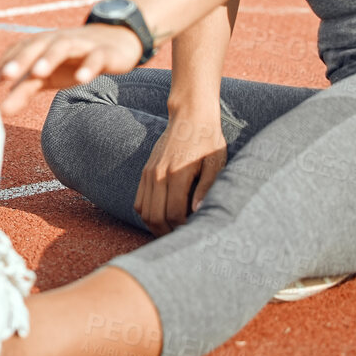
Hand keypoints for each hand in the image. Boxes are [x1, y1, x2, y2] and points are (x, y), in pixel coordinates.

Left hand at [0, 24, 147, 114]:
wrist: (115, 42)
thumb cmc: (72, 61)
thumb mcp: (47, 76)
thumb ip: (24, 89)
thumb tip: (1, 110)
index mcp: (40, 44)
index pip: (18, 51)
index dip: (4, 64)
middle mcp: (57, 41)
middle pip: (36, 45)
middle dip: (21, 59)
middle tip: (7, 75)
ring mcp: (81, 45)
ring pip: (62, 47)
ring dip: (49, 57)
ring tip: (37, 72)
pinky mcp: (104, 52)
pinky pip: (96, 57)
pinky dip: (88, 66)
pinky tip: (81, 79)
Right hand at [134, 114, 225, 235]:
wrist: (190, 116)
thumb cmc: (208, 140)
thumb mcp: (216, 162)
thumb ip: (206, 188)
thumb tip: (197, 212)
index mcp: (177, 173)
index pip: (173, 214)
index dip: (182, 228)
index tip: (194, 231)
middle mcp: (158, 174)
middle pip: (154, 217)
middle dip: (167, 233)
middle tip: (182, 238)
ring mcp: (149, 172)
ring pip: (143, 212)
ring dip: (155, 226)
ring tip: (172, 231)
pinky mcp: (146, 171)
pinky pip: (139, 201)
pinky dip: (147, 214)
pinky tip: (162, 217)